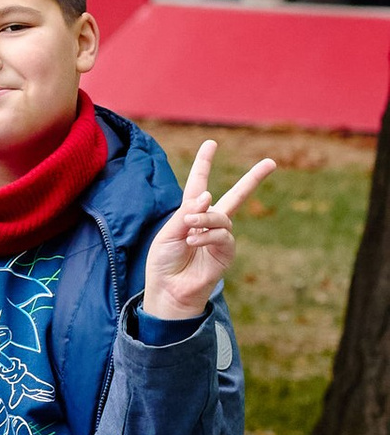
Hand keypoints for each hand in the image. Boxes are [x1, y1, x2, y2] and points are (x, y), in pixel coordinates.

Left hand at [142, 139, 273, 321]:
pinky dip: (207, 235)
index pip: (199, 183)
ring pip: (222, 217)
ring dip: (205, 218)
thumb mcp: (168, 232)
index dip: (204, 164)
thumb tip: (208, 195)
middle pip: (236, 197)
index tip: (211, 143)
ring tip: (190, 226)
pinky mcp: (226, 253)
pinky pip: (223, 236)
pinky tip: (193, 241)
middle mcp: (209, 223)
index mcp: (191, 213)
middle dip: (253, 179)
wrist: (168, 290)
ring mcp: (220, 238)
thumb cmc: (164, 262)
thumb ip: (186, 213)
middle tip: (271, 162)